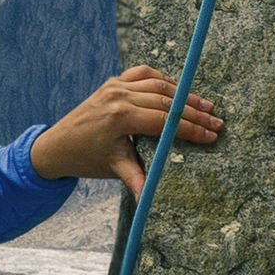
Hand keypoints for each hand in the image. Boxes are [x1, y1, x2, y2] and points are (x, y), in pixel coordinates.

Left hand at [32, 65, 228, 190]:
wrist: (57, 145)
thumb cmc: (87, 159)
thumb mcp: (114, 168)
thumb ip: (136, 179)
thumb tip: (149, 200)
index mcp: (120, 118)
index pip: (165, 121)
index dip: (191, 129)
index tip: (212, 135)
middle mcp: (118, 96)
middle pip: (166, 102)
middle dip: (195, 113)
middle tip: (218, 122)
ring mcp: (114, 86)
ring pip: (158, 85)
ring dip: (184, 94)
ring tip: (206, 106)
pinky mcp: (112, 82)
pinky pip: (142, 74)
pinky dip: (162, 80)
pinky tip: (179, 90)